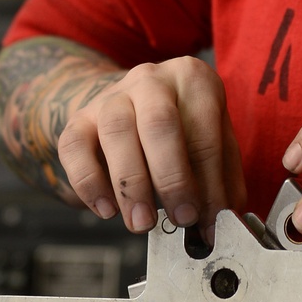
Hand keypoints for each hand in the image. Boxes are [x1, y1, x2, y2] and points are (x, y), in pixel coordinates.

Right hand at [56, 56, 246, 236]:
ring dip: (131, 184)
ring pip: (116, 131)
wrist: (131, 104)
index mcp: (193, 79)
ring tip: (143, 222)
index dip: (210, 182)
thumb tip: (226, 219)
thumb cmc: (181, 126)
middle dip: (172, 178)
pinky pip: (75, 147)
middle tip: (181, 218)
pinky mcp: (79, 118)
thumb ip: (223, 179)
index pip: (205, 133)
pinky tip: (106, 208)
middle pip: (159, 123)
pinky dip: (89, 182)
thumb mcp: (214, 140)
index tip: (208, 218)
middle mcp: (151, 79)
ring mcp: (112, 95)